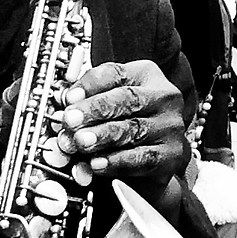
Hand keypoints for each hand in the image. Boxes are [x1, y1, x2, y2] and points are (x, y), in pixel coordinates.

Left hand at [55, 60, 188, 185]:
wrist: (152, 162)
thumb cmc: (126, 126)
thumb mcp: (108, 106)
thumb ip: (87, 104)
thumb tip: (64, 111)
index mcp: (145, 75)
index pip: (115, 73)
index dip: (90, 85)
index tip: (69, 98)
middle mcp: (163, 97)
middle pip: (127, 99)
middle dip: (95, 111)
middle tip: (70, 121)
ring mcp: (170, 126)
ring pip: (133, 129)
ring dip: (102, 137)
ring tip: (80, 143)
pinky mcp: (172, 155)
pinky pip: (142, 158)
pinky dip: (116, 162)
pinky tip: (97, 164)